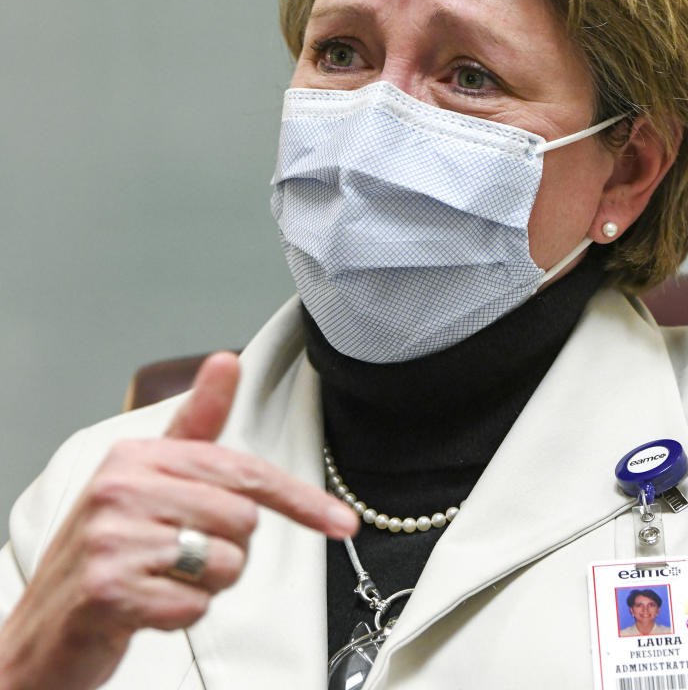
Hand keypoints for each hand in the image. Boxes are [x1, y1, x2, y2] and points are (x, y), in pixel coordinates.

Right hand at [0, 352, 357, 689]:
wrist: (40, 634)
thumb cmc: (106, 554)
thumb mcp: (146, 482)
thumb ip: (196, 425)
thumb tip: (226, 361)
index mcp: (137, 455)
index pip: (241, 471)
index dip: (298, 500)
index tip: (339, 521)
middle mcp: (122, 488)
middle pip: (241, 522)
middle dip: (225, 551)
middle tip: (178, 558)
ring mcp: (113, 539)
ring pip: (224, 565)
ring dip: (205, 587)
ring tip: (161, 581)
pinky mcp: (110, 591)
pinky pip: (194, 607)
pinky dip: (182, 616)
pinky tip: (148, 607)